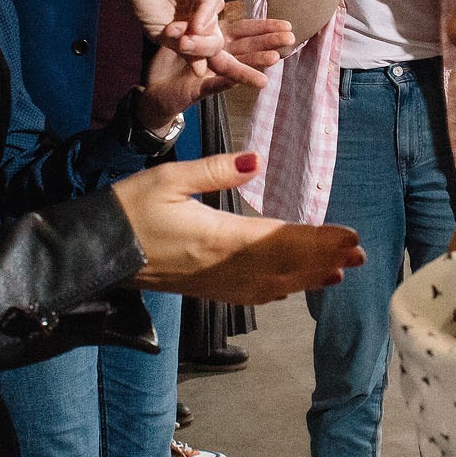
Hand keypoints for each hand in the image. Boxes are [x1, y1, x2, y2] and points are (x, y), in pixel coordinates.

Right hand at [112, 152, 364, 303]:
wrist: (95, 250)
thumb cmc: (128, 208)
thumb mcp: (168, 178)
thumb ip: (215, 171)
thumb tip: (256, 162)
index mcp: (216, 238)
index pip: (281, 240)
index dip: (319, 240)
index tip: (349, 236)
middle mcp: (220, 267)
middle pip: (285, 266)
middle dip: (324, 260)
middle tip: (359, 255)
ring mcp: (211, 283)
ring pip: (272, 285)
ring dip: (307, 278)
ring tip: (338, 272)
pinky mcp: (202, 290)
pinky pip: (250, 295)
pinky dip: (278, 290)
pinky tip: (292, 286)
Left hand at [137, 17, 294, 123]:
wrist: (153, 91)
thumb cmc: (170, 63)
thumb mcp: (185, 34)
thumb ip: (203, 18)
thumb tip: (222, 2)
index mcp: (218, 44)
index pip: (245, 33)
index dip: (265, 28)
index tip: (287, 24)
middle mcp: (219, 60)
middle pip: (247, 49)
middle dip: (268, 44)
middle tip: (290, 39)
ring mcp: (210, 76)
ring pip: (234, 68)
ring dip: (253, 64)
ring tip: (273, 58)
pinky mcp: (196, 90)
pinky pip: (210, 86)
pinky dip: (222, 84)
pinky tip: (235, 82)